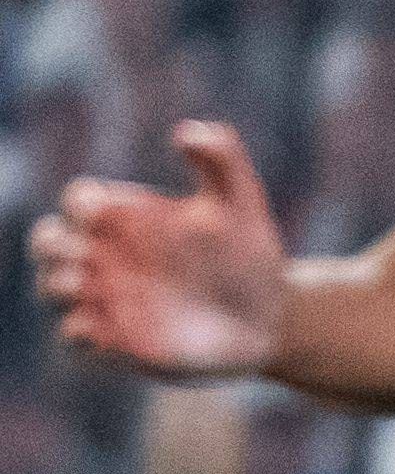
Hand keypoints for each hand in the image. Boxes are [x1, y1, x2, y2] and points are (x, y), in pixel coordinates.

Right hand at [34, 122, 286, 377]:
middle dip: (52, 244)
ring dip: (57, 285)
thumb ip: (221, 160)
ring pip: (51, 287)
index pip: (79, 201)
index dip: (81, 203)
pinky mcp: (113, 341)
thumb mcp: (241, 204)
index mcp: (124, 218)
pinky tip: (100, 329)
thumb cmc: (248, 256)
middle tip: (81, 252)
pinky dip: (76, 330)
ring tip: (84, 284)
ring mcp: (104, 299)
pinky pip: (73, 336)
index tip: (103, 210)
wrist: (268, 318)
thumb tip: (188, 132)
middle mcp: (105, 256)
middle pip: (48, 242)